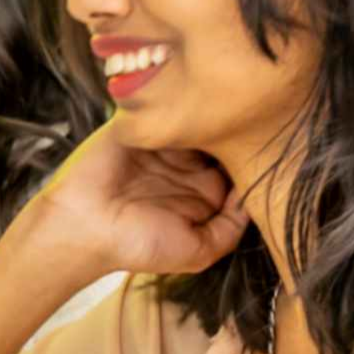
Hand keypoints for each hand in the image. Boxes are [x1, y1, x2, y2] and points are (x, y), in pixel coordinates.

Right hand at [12, 115, 251, 281]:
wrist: (82, 227)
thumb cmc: (136, 245)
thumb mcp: (197, 251)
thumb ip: (231, 229)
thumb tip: (254, 194)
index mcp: (199, 189)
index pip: (237, 164)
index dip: (252, 155)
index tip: (270, 148)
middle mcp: (183, 162)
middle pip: (221, 137)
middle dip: (237, 129)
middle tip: (255, 119)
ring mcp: (160, 141)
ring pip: (197, 117)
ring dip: (211, 111)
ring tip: (231, 105)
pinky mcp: (137, 123)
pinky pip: (164, 106)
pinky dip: (179, 101)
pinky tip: (197, 103)